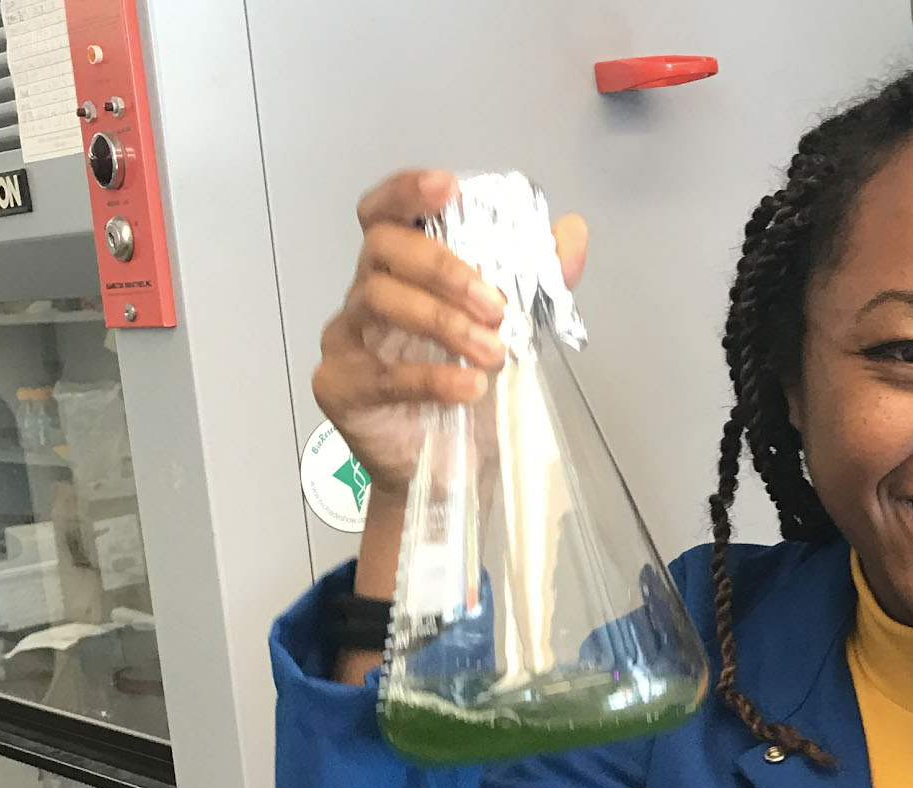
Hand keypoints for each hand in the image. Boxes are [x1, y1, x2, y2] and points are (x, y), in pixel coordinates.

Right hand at [312, 169, 587, 496]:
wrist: (452, 474)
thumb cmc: (472, 396)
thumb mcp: (517, 335)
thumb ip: (541, 284)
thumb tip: (572, 232)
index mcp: (401, 272)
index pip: (385, 213)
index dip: (407, 192)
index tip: (446, 187)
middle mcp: (365, 296)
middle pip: (382, 248)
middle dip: (444, 268)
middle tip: (496, 305)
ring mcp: (346, 340)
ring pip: (379, 299)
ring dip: (443, 321)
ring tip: (493, 353)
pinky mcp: (340, 387)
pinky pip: (382, 372)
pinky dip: (432, 377)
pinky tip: (469, 388)